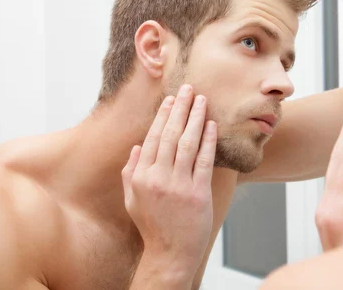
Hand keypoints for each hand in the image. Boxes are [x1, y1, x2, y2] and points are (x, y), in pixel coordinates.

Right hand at [122, 84, 215, 274]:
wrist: (170, 253)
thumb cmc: (151, 225)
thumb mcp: (131, 199)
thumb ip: (130, 171)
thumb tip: (137, 146)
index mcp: (140, 176)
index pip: (152, 138)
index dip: (163, 115)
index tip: (171, 99)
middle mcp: (158, 178)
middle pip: (170, 135)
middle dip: (181, 108)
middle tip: (189, 88)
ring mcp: (179, 185)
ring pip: (188, 144)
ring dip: (196, 118)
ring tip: (202, 100)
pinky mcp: (198, 193)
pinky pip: (204, 161)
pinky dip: (208, 141)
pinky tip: (212, 125)